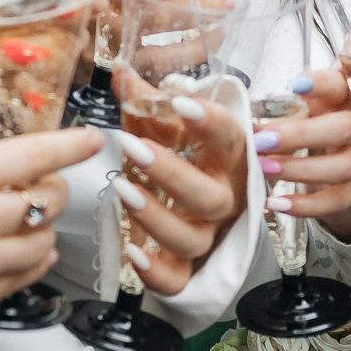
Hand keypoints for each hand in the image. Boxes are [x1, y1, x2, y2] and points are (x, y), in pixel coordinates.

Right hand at [0, 127, 99, 347]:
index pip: (33, 152)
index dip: (71, 145)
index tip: (92, 139)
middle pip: (49, 196)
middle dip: (52, 186)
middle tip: (38, 182)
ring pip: (45, 237)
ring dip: (40, 225)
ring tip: (19, 219)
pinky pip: (30, 273)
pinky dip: (32, 258)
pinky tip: (16, 251)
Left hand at [112, 92, 246, 295]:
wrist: (195, 211)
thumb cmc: (185, 160)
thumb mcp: (167, 129)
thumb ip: (147, 103)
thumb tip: (120, 71)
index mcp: (227, 160)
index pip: (230, 138)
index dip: (209, 122)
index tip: (181, 103)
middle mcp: (223, 200)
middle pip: (210, 196)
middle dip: (171, 173)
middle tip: (133, 148)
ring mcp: (207, 236)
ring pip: (192, 239)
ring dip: (157, 218)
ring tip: (123, 191)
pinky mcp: (187, 269)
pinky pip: (178, 279)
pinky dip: (155, 272)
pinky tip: (131, 253)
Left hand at [255, 68, 350, 239]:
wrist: (348, 166)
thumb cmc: (319, 125)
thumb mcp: (307, 106)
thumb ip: (283, 106)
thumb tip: (248, 113)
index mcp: (345, 98)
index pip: (339, 85)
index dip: (321, 84)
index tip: (296, 84)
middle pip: (343, 128)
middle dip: (300, 134)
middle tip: (262, 140)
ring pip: (340, 167)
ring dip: (298, 168)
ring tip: (264, 167)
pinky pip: (333, 201)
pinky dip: (304, 205)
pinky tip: (276, 202)